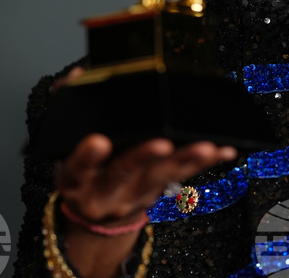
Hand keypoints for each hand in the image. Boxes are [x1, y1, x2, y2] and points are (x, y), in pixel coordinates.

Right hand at [49, 67, 237, 277]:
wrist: (95, 212)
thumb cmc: (84, 168)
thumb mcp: (64, 144)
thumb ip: (67, 107)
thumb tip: (78, 76)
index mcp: (76, 176)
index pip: (77, 166)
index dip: (87, 156)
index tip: (99, 142)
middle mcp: (104, 190)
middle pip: (124, 172)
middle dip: (144, 157)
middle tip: (162, 143)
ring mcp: (133, 194)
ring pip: (161, 177)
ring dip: (185, 160)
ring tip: (205, 147)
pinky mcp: (158, 192)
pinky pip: (184, 176)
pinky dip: (206, 163)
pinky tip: (224, 151)